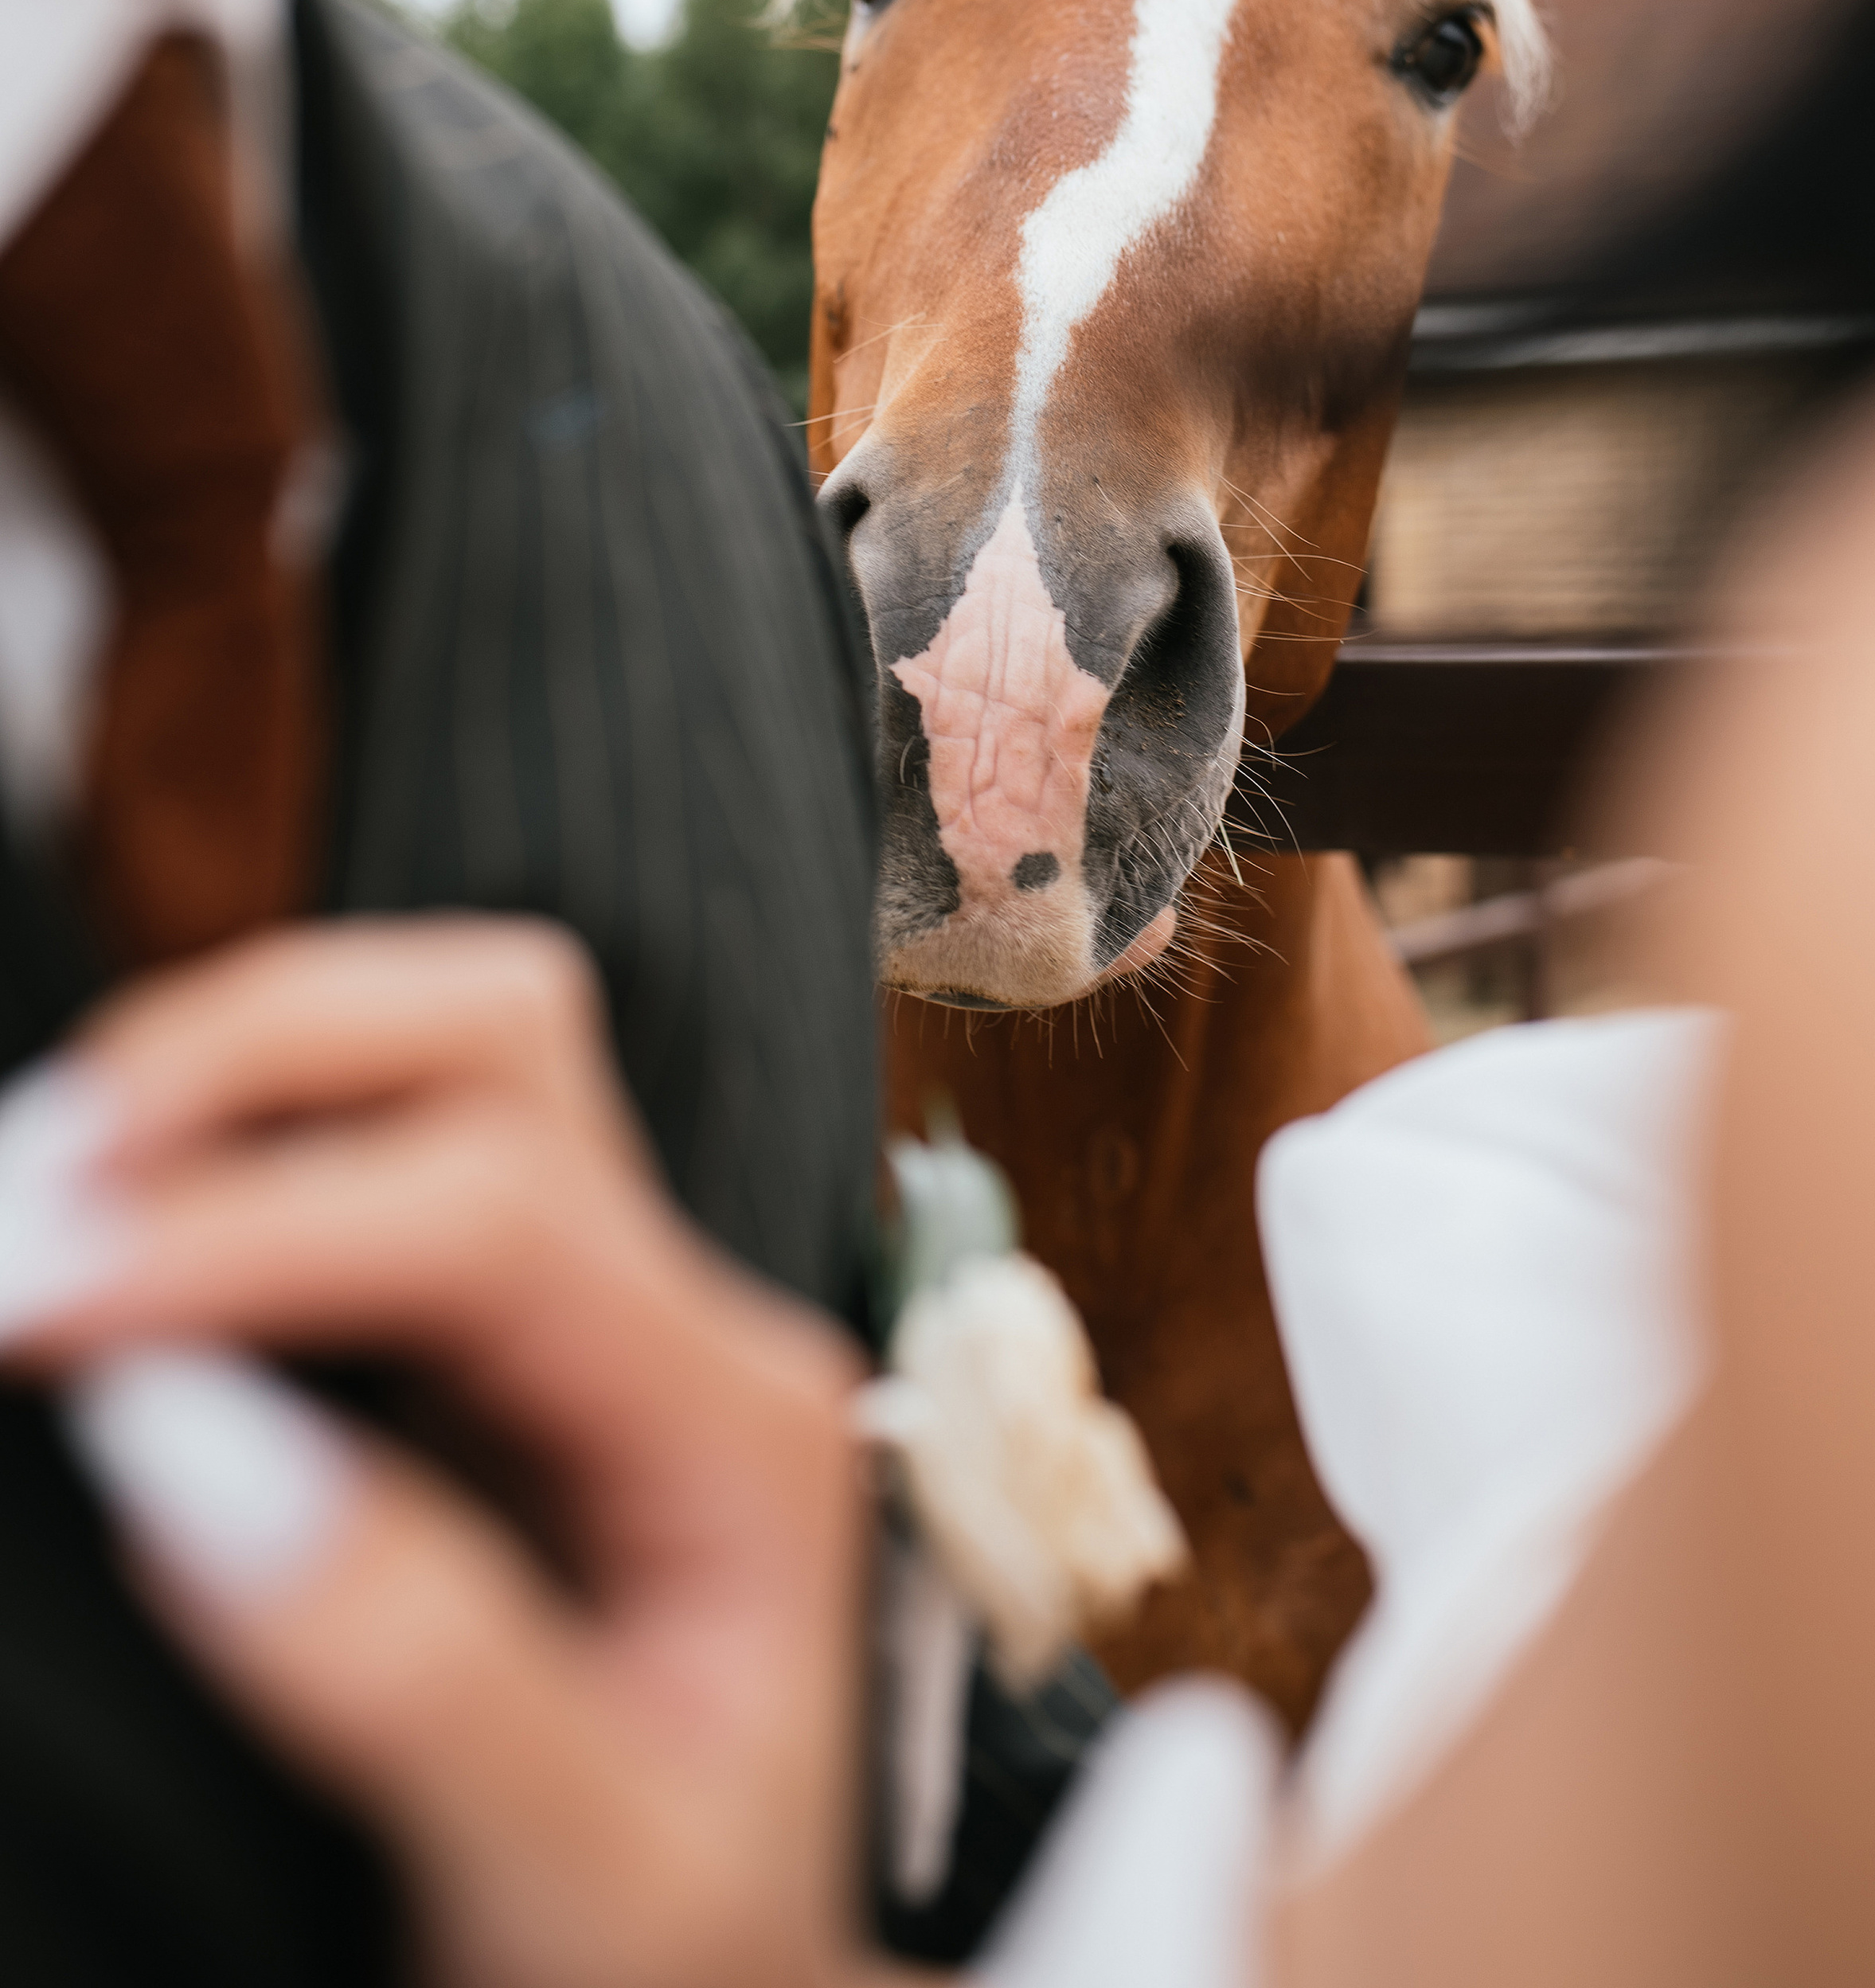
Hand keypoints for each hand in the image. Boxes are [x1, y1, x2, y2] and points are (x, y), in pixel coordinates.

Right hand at [0, 918, 866, 1987]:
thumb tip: (183, 1452)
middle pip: (497, 1041)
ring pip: (441, 1049)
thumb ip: (410, 1672)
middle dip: (248, 1061)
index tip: (33, 1310)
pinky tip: (111, 1236)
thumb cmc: (677, 1961)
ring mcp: (596, 1311)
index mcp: (741, 1432)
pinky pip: (375, 1147)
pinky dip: (230, 1140)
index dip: (245, 1237)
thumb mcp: (582, 1888)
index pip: (498, 1223)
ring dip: (236, 1070)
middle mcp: (685, 1321)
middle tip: (29, 1199)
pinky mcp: (497, 1342)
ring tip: (46, 1196)